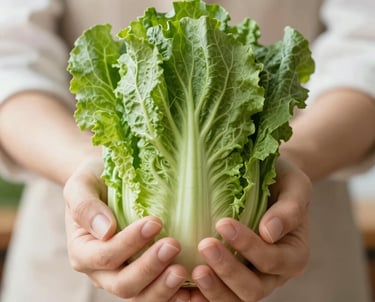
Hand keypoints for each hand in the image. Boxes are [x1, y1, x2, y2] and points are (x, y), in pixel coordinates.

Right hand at [63, 158, 189, 300]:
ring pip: (142, 297)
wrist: (108, 185)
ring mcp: (123, 277)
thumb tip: (105, 230)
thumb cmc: (96, 182)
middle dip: (149, 268)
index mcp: (83, 251)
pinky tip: (194, 288)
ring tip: (185, 270)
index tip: (155, 222)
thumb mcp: (82, 185)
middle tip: (174, 245)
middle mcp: (101, 272)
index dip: (129, 243)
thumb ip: (85, 206)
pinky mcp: (144, 279)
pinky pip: (157, 294)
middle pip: (123, 284)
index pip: (104, 256)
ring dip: (163, 288)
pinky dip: (175, 296)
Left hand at [190, 157, 311, 300]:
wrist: (267, 184)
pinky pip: (217, 294)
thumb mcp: (294, 186)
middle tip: (205, 245)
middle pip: (253, 289)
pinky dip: (201, 294)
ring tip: (193, 270)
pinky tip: (183, 282)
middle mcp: (273, 275)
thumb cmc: (281, 181)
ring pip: (234, 299)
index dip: (249, 247)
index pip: (273, 261)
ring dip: (213, 288)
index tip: (223, 222)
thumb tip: (269, 232)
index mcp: (293, 255)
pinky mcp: (230, 279)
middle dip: (228, 270)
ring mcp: (251, 279)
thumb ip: (289, 209)